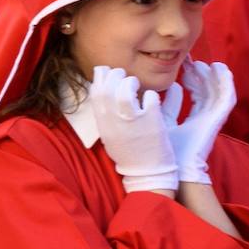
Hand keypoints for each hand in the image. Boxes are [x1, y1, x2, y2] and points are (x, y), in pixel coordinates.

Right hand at [88, 66, 177, 193]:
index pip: (96, 94)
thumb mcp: (110, 135)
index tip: (107, 72)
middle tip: (124, 76)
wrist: (146, 175)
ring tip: (136, 85)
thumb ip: (106, 114)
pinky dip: (151, 95)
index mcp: (104, 125)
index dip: (100, 78)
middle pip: (108, 88)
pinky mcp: (152, 123)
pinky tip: (151, 99)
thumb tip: (101, 89)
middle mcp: (115, 122)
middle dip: (115, 75)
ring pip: (125, 91)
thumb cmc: (129, 154)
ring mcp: (133, 123)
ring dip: (131, 82)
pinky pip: (150, 98)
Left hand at [167, 61, 236, 184]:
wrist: (173, 169)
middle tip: (190, 60)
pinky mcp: (218, 120)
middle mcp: (205, 119)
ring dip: (212, 76)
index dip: (192, 81)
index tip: (183, 67)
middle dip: (201, 75)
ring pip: (219, 92)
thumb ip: (165, 107)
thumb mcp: (161, 122)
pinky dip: (226, 82)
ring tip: (202, 63)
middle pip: (208, 91)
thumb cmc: (165, 152)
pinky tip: (220, 69)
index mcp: (193, 121)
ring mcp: (213, 119)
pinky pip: (227, 97)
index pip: (196, 96)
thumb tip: (167, 89)